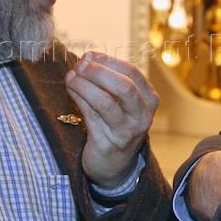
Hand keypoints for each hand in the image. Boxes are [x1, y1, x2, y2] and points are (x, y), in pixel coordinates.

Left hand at [65, 52, 158, 186]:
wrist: (114, 165)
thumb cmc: (115, 125)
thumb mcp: (121, 102)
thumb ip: (108, 80)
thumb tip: (87, 58)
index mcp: (149, 99)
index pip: (132, 72)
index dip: (108, 61)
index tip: (89, 56)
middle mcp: (142, 116)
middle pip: (123, 86)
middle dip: (98, 72)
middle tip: (79, 66)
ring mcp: (127, 132)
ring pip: (105, 102)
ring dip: (83, 85)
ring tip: (70, 77)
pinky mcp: (108, 144)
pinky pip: (91, 116)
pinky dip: (79, 99)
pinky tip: (71, 91)